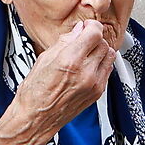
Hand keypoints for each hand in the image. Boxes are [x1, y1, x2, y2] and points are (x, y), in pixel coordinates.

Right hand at [4, 19, 115, 144]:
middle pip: (103, 43)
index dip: (91, 26)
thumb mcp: (44, 59)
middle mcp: (85, 72)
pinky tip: (88, 66)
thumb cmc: (35, 93)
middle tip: (83, 39)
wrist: (37, 118)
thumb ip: (65, 42)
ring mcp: (94, 83)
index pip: (95, 32)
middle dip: (94, 38)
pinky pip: (108, 70)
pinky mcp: (97, 92)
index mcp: (70, 60)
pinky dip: (101, 64)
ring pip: (109, 55)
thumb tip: (77, 30)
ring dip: (100, 50)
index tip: (86, 27)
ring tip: (87, 53)